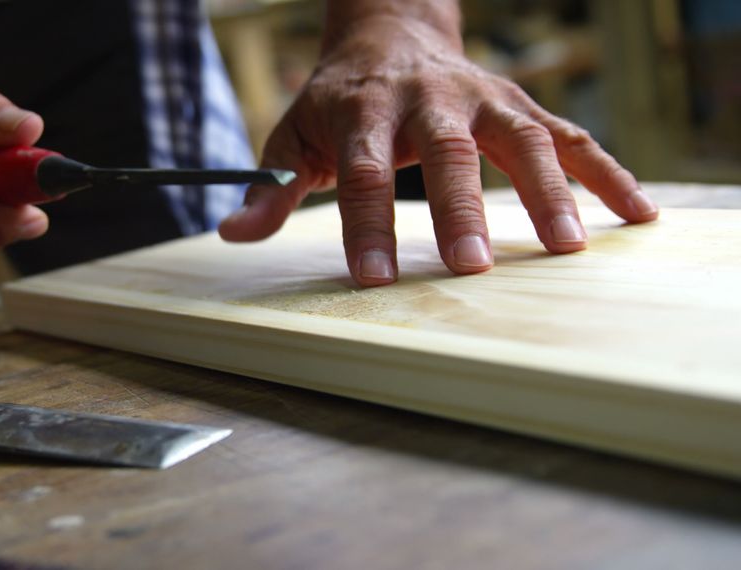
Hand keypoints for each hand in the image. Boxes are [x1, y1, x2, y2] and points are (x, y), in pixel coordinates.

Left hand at [219, 12, 658, 285]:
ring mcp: (481, 99)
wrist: (389, 36)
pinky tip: (637, 215)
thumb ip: (272, 188)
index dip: (365, 222)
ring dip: (547, 191)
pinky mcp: (519, 106)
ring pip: (520, 139)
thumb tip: (231, 232)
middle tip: (471, 267)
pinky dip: (605, 174)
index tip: (372, 276)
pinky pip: (569, 137)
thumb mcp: (293, 137)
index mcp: (363, 109)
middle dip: (460, 208)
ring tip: (566, 249)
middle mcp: (427, 99)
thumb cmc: (337, 100)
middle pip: (446, 153)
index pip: (362, 170)